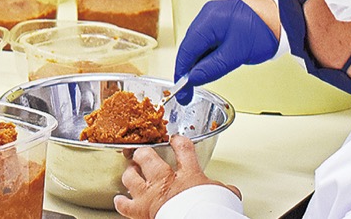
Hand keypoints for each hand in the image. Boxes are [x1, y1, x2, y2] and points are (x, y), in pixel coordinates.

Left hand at [114, 137, 240, 217]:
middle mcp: (165, 181)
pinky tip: (119, 199)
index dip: (178, 142)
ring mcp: (150, 195)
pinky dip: (121, 202)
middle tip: (143, 152)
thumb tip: (230, 191)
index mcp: (188, 175)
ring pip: (131, 176)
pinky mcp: (141, 211)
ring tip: (130, 170)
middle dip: (143, 153)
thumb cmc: (210, 210)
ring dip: (130, 173)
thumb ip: (223, 189)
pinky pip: (125, 205)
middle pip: (147, 156)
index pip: (183, 149)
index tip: (175, 139)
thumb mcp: (224, 196)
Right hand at [174, 0, 277, 103]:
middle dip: (188, 68)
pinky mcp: (220, 20)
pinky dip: (206, 54)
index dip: (181, 71)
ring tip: (199, 79)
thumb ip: (212, 68)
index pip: (187, 48)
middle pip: (190, 45)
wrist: (282, 19)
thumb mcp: (236, 55)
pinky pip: (206, 39)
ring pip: (198, 43)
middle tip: (188, 90)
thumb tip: (193, 78)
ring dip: (197, 61)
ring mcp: (213, 15)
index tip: (181, 90)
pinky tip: (208, 65)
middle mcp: (207, 14)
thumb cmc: (264, 33)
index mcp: (209, 19)